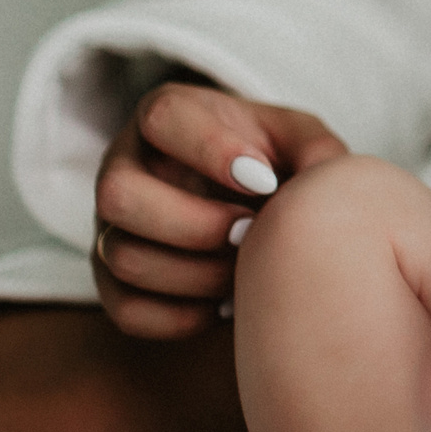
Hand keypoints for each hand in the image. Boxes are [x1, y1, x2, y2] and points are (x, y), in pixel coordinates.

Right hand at [92, 81, 345, 338]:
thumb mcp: (300, 141)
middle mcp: (123, 167)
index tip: (266, 181)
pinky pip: (128, 311)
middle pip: (118, 193)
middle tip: (251, 232)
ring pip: (122, 256)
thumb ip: (315, 150)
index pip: (162, 117)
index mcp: (166, 116)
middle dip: (195, 223)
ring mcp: (109, 227)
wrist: (257, 208)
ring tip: (247, 269)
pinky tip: (229, 304)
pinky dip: (184, 315)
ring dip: (196, 273)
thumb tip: (320, 182)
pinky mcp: (112, 284)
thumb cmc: (276, 163)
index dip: (212, 150)